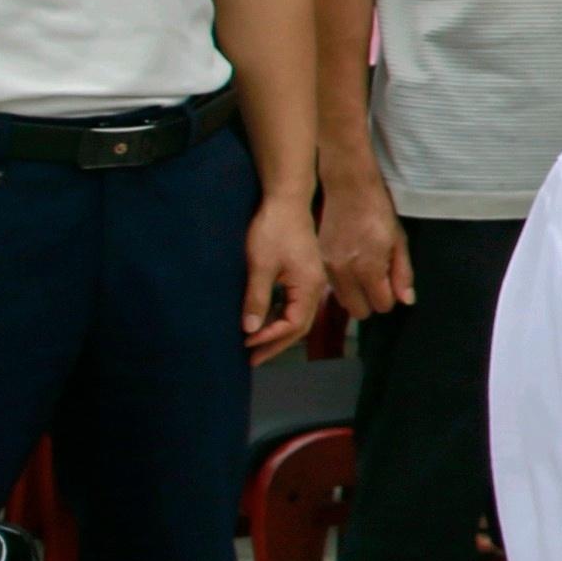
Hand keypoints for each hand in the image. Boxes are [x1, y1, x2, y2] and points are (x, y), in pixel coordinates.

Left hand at [241, 191, 323, 358]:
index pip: (293, 324)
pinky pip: (295, 305)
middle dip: (275, 344)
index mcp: (309, 286)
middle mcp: (316, 287)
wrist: (286, 200)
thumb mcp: (260, 265)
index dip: (269, 338)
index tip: (245, 344)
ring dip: (277, 333)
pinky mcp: (303, 274)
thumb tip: (250, 329)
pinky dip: (279, 318)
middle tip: (251, 359)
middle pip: (299, 326)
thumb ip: (257, 298)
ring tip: (255, 345)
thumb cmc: (273, 230)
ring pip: (298, 316)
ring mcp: (311, 280)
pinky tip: (264, 321)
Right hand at [318, 170, 413, 318]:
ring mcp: (327, 268)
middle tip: (377, 282)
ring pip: (342, 300)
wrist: (348, 190)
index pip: (381, 305)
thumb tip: (406, 300)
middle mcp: (344, 273)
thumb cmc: (378, 212)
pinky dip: (341, 283)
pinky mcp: (317, 261)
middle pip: (358, 310)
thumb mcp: (399, 241)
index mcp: (368, 268)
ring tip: (362, 271)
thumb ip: (403, 273)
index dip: (389, 298)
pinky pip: (331, 285)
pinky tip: (349, 265)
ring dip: (354, 293)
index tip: (390, 285)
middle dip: (370, 301)